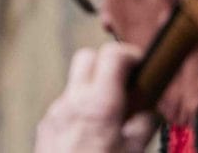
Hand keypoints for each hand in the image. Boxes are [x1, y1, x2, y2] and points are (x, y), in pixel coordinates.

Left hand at [35, 43, 154, 152]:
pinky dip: (80, 108)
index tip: (142, 66)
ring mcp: (55, 113)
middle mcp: (73, 102)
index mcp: (100, 105)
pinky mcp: (45, 127)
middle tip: (125, 84)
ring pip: (74, 82)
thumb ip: (146, 123)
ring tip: (110, 115)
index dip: (131, 55)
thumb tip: (152, 109)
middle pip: (87, 57)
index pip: (112, 55)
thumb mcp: (135, 152)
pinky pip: (64, 105)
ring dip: (93, 87)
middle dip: (107, 63)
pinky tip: (91, 133)